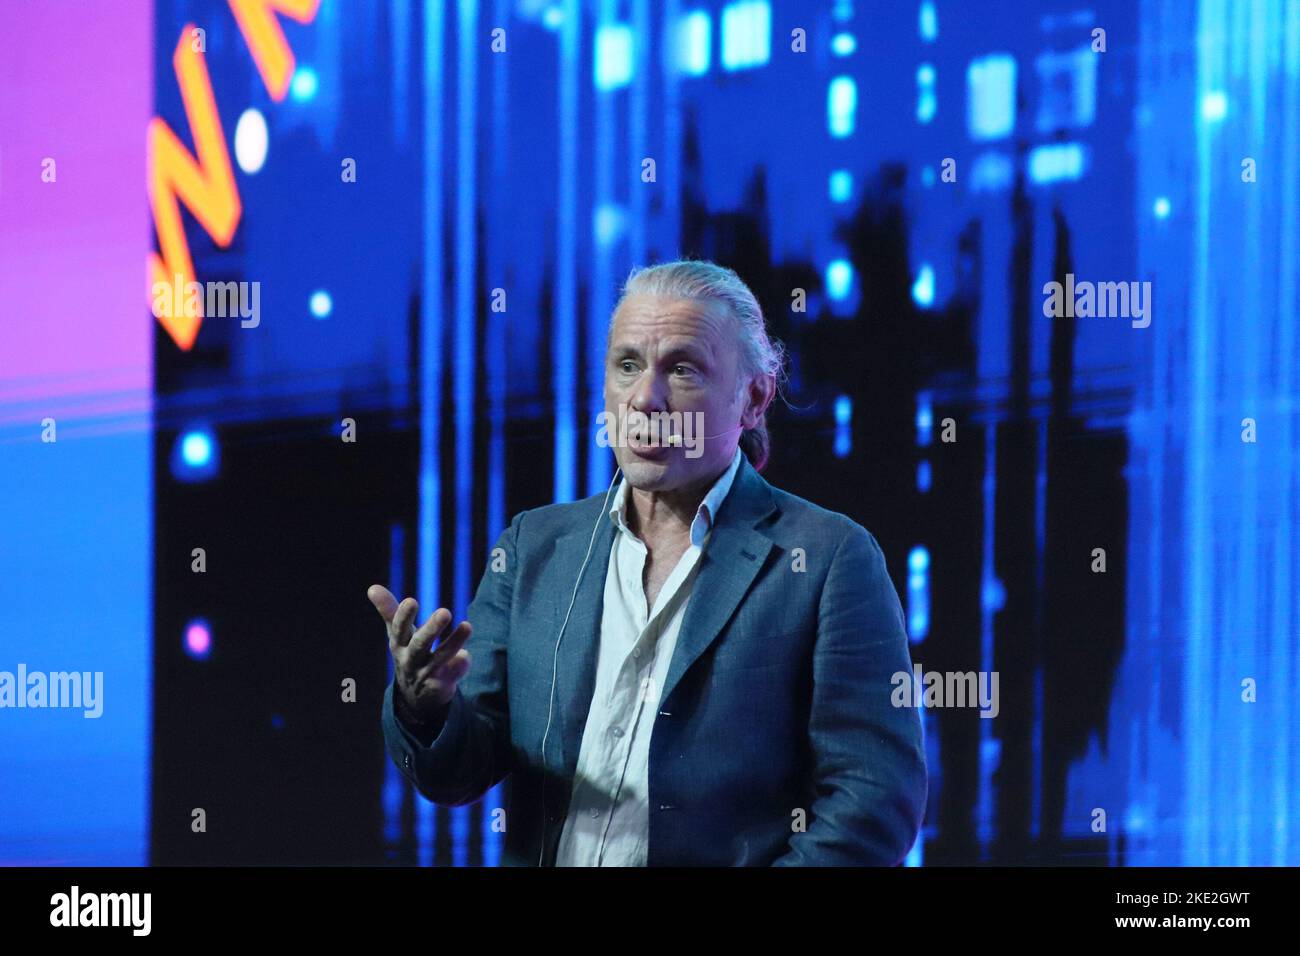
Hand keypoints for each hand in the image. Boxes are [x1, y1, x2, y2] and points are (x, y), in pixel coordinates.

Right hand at [368, 584, 472, 735]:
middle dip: (432, 628)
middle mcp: (410, 658)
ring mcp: (426, 672)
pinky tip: (464, 655)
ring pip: (441, 657)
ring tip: (467, 626)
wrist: (416, 695)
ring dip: (454, 642)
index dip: (404, 616)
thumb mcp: (397, 633)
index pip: (399, 628)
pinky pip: (455, 670)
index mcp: (399, 643)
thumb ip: (388, 610)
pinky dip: (462, 661)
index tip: (411, 601)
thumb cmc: (408, 652)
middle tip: (445, 612)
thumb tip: (371, 587)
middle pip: (420, 644)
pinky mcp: (441, 684)